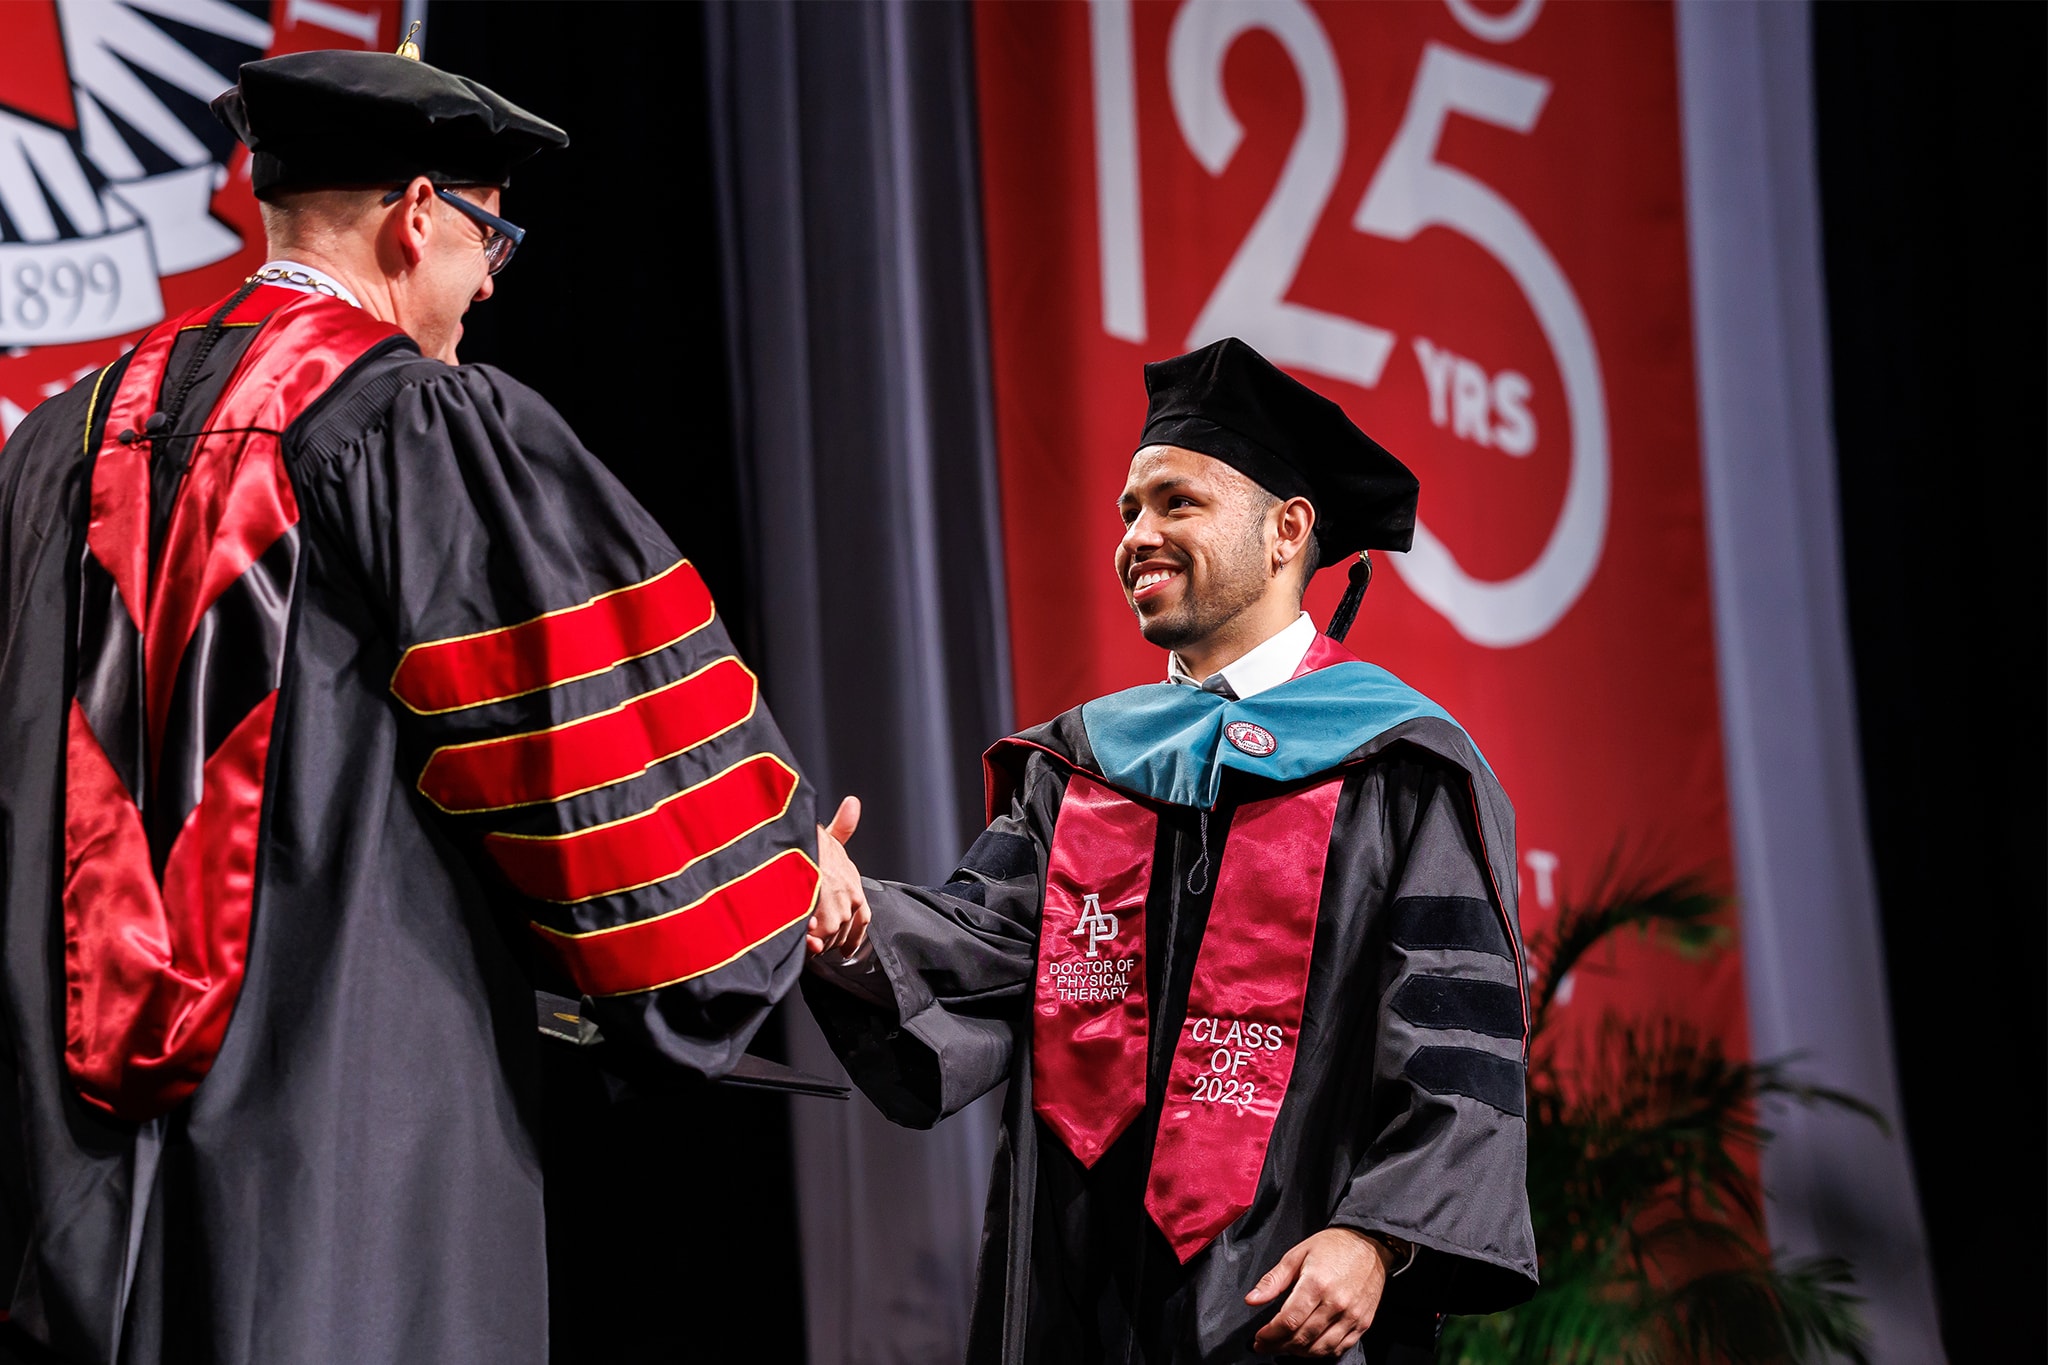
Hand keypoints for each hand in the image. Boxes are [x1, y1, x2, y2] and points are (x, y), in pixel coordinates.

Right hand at [809, 796, 869, 956]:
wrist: (792, 845)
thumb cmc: (811, 842)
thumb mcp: (829, 833)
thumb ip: (843, 827)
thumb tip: (853, 803)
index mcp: (855, 888)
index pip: (862, 920)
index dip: (852, 935)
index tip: (845, 949)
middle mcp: (848, 905)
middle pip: (839, 934)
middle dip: (826, 936)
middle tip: (810, 932)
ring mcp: (832, 917)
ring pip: (823, 941)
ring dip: (812, 940)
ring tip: (800, 933)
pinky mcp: (815, 926)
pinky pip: (811, 944)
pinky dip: (806, 944)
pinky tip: (801, 940)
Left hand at [1246, 1227, 1392, 1357]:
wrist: (1369, 1244)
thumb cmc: (1332, 1246)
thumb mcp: (1297, 1255)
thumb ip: (1273, 1280)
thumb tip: (1252, 1300)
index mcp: (1316, 1284)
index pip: (1288, 1321)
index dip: (1270, 1334)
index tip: (1259, 1338)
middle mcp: (1335, 1303)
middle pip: (1302, 1338)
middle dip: (1279, 1346)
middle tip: (1266, 1345)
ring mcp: (1351, 1315)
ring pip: (1320, 1348)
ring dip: (1298, 1353)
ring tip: (1284, 1347)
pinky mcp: (1363, 1323)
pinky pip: (1339, 1348)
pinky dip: (1321, 1353)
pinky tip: (1308, 1347)